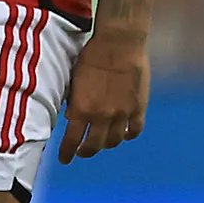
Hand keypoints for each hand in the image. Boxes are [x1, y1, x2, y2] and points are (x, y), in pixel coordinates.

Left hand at [56, 27, 148, 161]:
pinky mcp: (139, 108)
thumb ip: (74, 103)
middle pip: (94, 146)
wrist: (119, 44)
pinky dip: (128, 135)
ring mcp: (123, 114)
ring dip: (106, 144)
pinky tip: (124, 134)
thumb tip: (72, 119)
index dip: (67, 152)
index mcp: (82, 110)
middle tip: (81, 151)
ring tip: (101, 141)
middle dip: (85, 151)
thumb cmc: (92, 57)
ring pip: (114, 141)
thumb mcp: (74, 81)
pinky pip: (134, 131)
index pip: (71, 140)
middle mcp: (102, 117)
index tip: (64, 159)